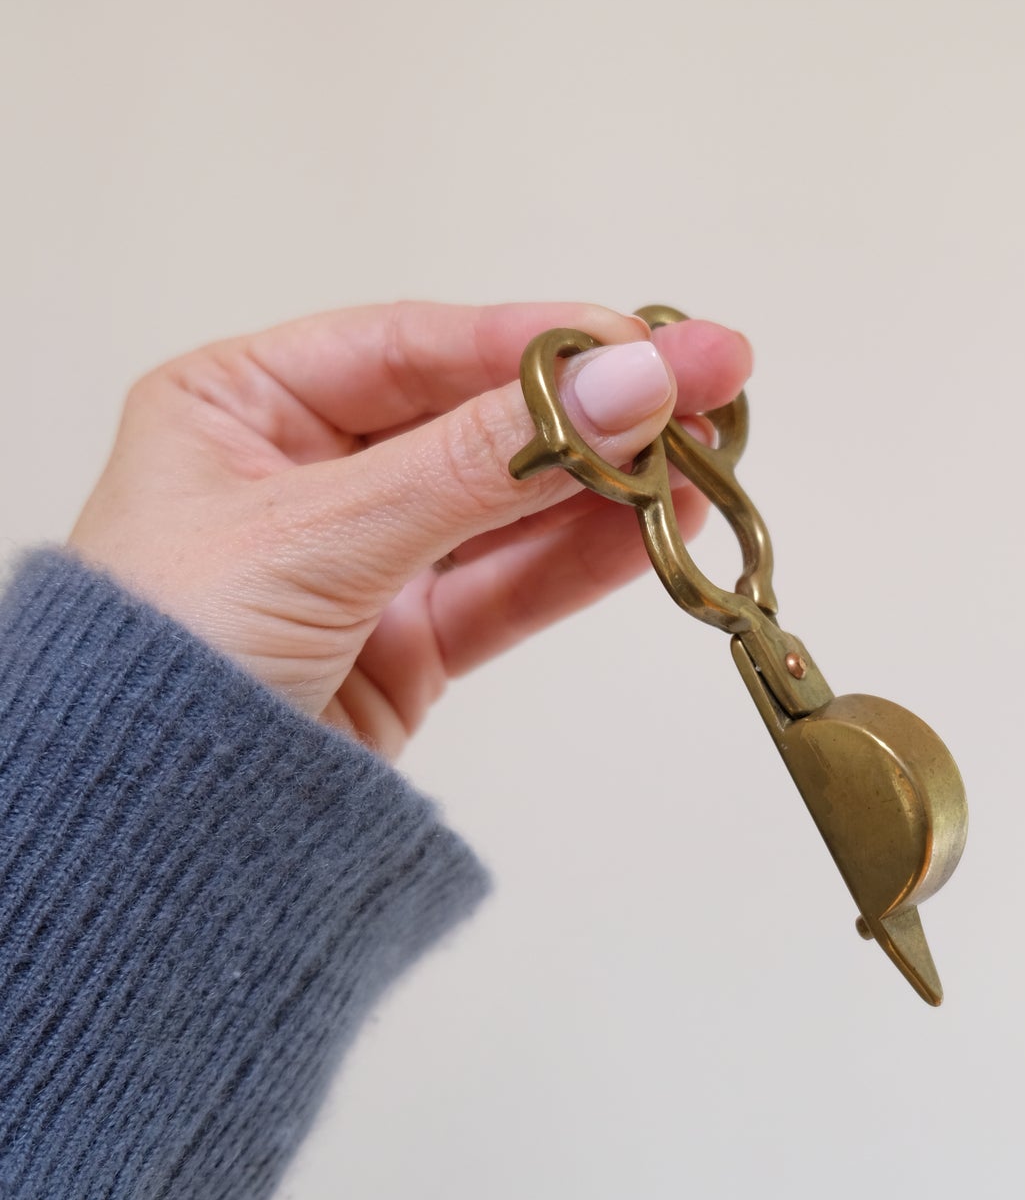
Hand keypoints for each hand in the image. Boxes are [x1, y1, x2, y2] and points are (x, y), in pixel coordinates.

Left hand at [68, 300, 751, 755]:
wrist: (132, 860)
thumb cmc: (156, 670)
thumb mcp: (316, 537)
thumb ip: (479, 461)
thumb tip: (625, 381)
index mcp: (237, 403)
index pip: (413, 345)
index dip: (539, 342)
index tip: (647, 340)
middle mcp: (298, 471)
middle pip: (474, 418)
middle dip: (594, 406)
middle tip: (717, 381)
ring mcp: (357, 561)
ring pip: (505, 506)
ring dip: (610, 484)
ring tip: (712, 458)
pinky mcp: (401, 646)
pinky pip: (507, 588)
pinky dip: (586, 562)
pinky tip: (665, 528)